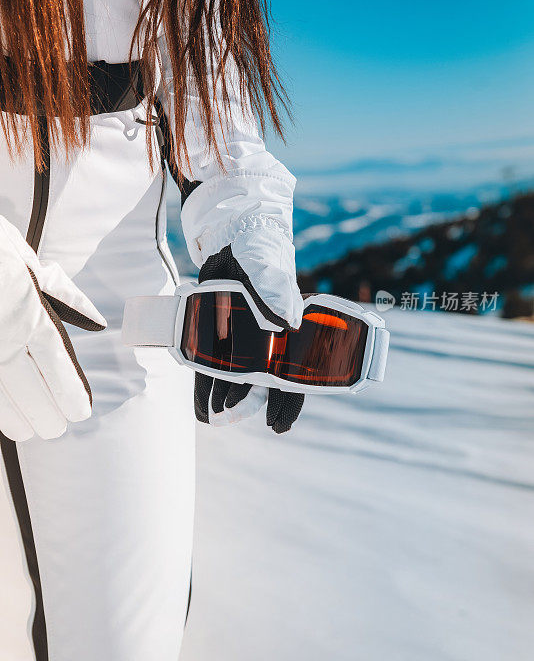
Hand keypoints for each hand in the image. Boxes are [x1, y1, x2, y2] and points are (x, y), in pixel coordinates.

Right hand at [0, 215, 106, 440]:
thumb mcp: (23, 256)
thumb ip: (60, 292)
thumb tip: (93, 319)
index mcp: (27, 311)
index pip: (56, 362)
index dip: (69, 391)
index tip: (79, 411)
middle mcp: (2, 334)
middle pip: (30, 387)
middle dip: (45, 413)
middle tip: (55, 430)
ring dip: (14, 418)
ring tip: (27, 432)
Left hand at [193, 239, 304, 434]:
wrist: (232, 235)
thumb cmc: (259, 249)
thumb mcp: (268, 265)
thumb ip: (277, 289)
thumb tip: (287, 323)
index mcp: (286, 327)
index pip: (293, 371)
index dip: (288, 400)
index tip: (279, 424)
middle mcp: (266, 337)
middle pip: (263, 380)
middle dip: (250, 404)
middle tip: (232, 417)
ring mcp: (241, 337)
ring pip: (236, 377)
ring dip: (227, 399)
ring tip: (216, 418)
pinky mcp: (218, 332)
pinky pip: (212, 365)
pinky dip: (207, 386)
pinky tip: (202, 407)